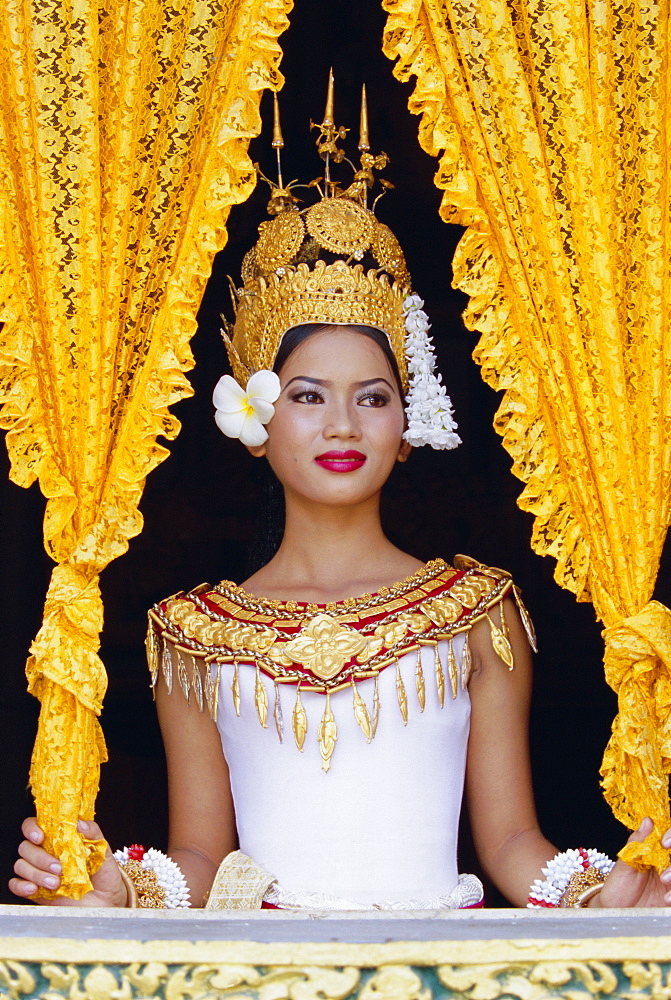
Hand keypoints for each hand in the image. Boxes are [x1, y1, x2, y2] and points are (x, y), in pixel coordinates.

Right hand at [9, 817, 127, 906]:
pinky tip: (34, 888)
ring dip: (36, 874)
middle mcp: (46, 853)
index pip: (36, 826)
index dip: (32, 828)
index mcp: (59, 839)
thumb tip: (79, 823)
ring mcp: (39, 872)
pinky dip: (21, 885)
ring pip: (21, 865)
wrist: (106, 901)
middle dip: (40, 857)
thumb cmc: (103, 873)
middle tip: (59, 867)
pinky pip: (16, 885)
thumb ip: (93, 832)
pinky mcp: (36, 890)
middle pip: (26, 847)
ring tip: (56, 883)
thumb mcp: (103, 849)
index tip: (40, 836)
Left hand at [593, 818, 670, 906]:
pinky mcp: (670, 899)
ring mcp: (670, 884)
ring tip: (664, 881)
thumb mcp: (625, 864)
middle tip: (664, 872)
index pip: (669, 839)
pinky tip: (666, 899)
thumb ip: (638, 843)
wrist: (615, 912)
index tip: (664, 843)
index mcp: (655, 853)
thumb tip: (648, 820)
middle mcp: (666, 866)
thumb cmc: (618, 886)